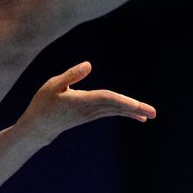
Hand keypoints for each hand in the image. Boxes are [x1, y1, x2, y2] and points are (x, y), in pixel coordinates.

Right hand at [16, 61, 156, 143]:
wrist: (38, 128)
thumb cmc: (43, 104)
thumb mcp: (53, 85)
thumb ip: (71, 75)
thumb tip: (89, 65)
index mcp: (81, 101)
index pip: (106, 99)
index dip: (122, 101)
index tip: (137, 105)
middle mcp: (89, 109)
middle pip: (116, 107)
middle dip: (135, 109)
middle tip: (154, 113)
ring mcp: (91, 114)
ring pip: (116, 111)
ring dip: (133, 112)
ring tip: (151, 114)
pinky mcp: (90, 115)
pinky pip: (111, 112)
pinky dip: (125, 112)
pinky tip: (138, 115)